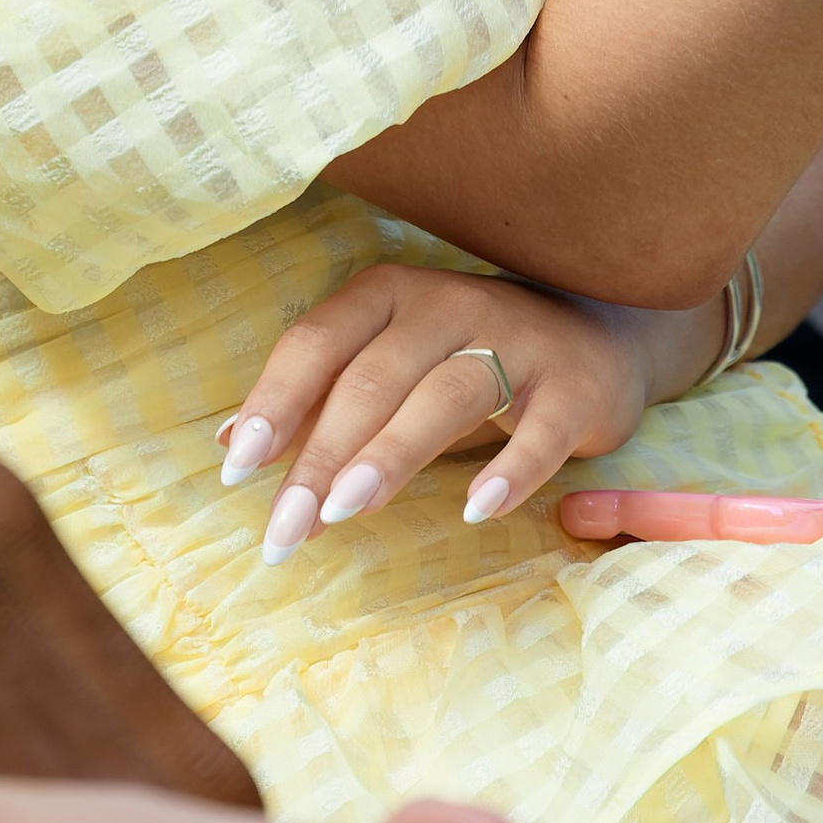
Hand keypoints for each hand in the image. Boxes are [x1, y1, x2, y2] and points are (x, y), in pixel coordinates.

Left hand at [218, 260, 684, 555]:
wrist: (596, 339)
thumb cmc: (465, 359)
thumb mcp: (388, 365)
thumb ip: (316, 399)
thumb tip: (226, 443)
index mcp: (388, 295)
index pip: (317, 342)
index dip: (273, 402)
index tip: (235, 469)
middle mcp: (447, 305)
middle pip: (372, 379)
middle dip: (321, 455)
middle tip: (285, 527)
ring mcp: (516, 340)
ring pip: (444, 394)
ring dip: (392, 454)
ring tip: (347, 513)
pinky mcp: (574, 386)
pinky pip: (540, 429)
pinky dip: (509, 468)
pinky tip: (475, 509)